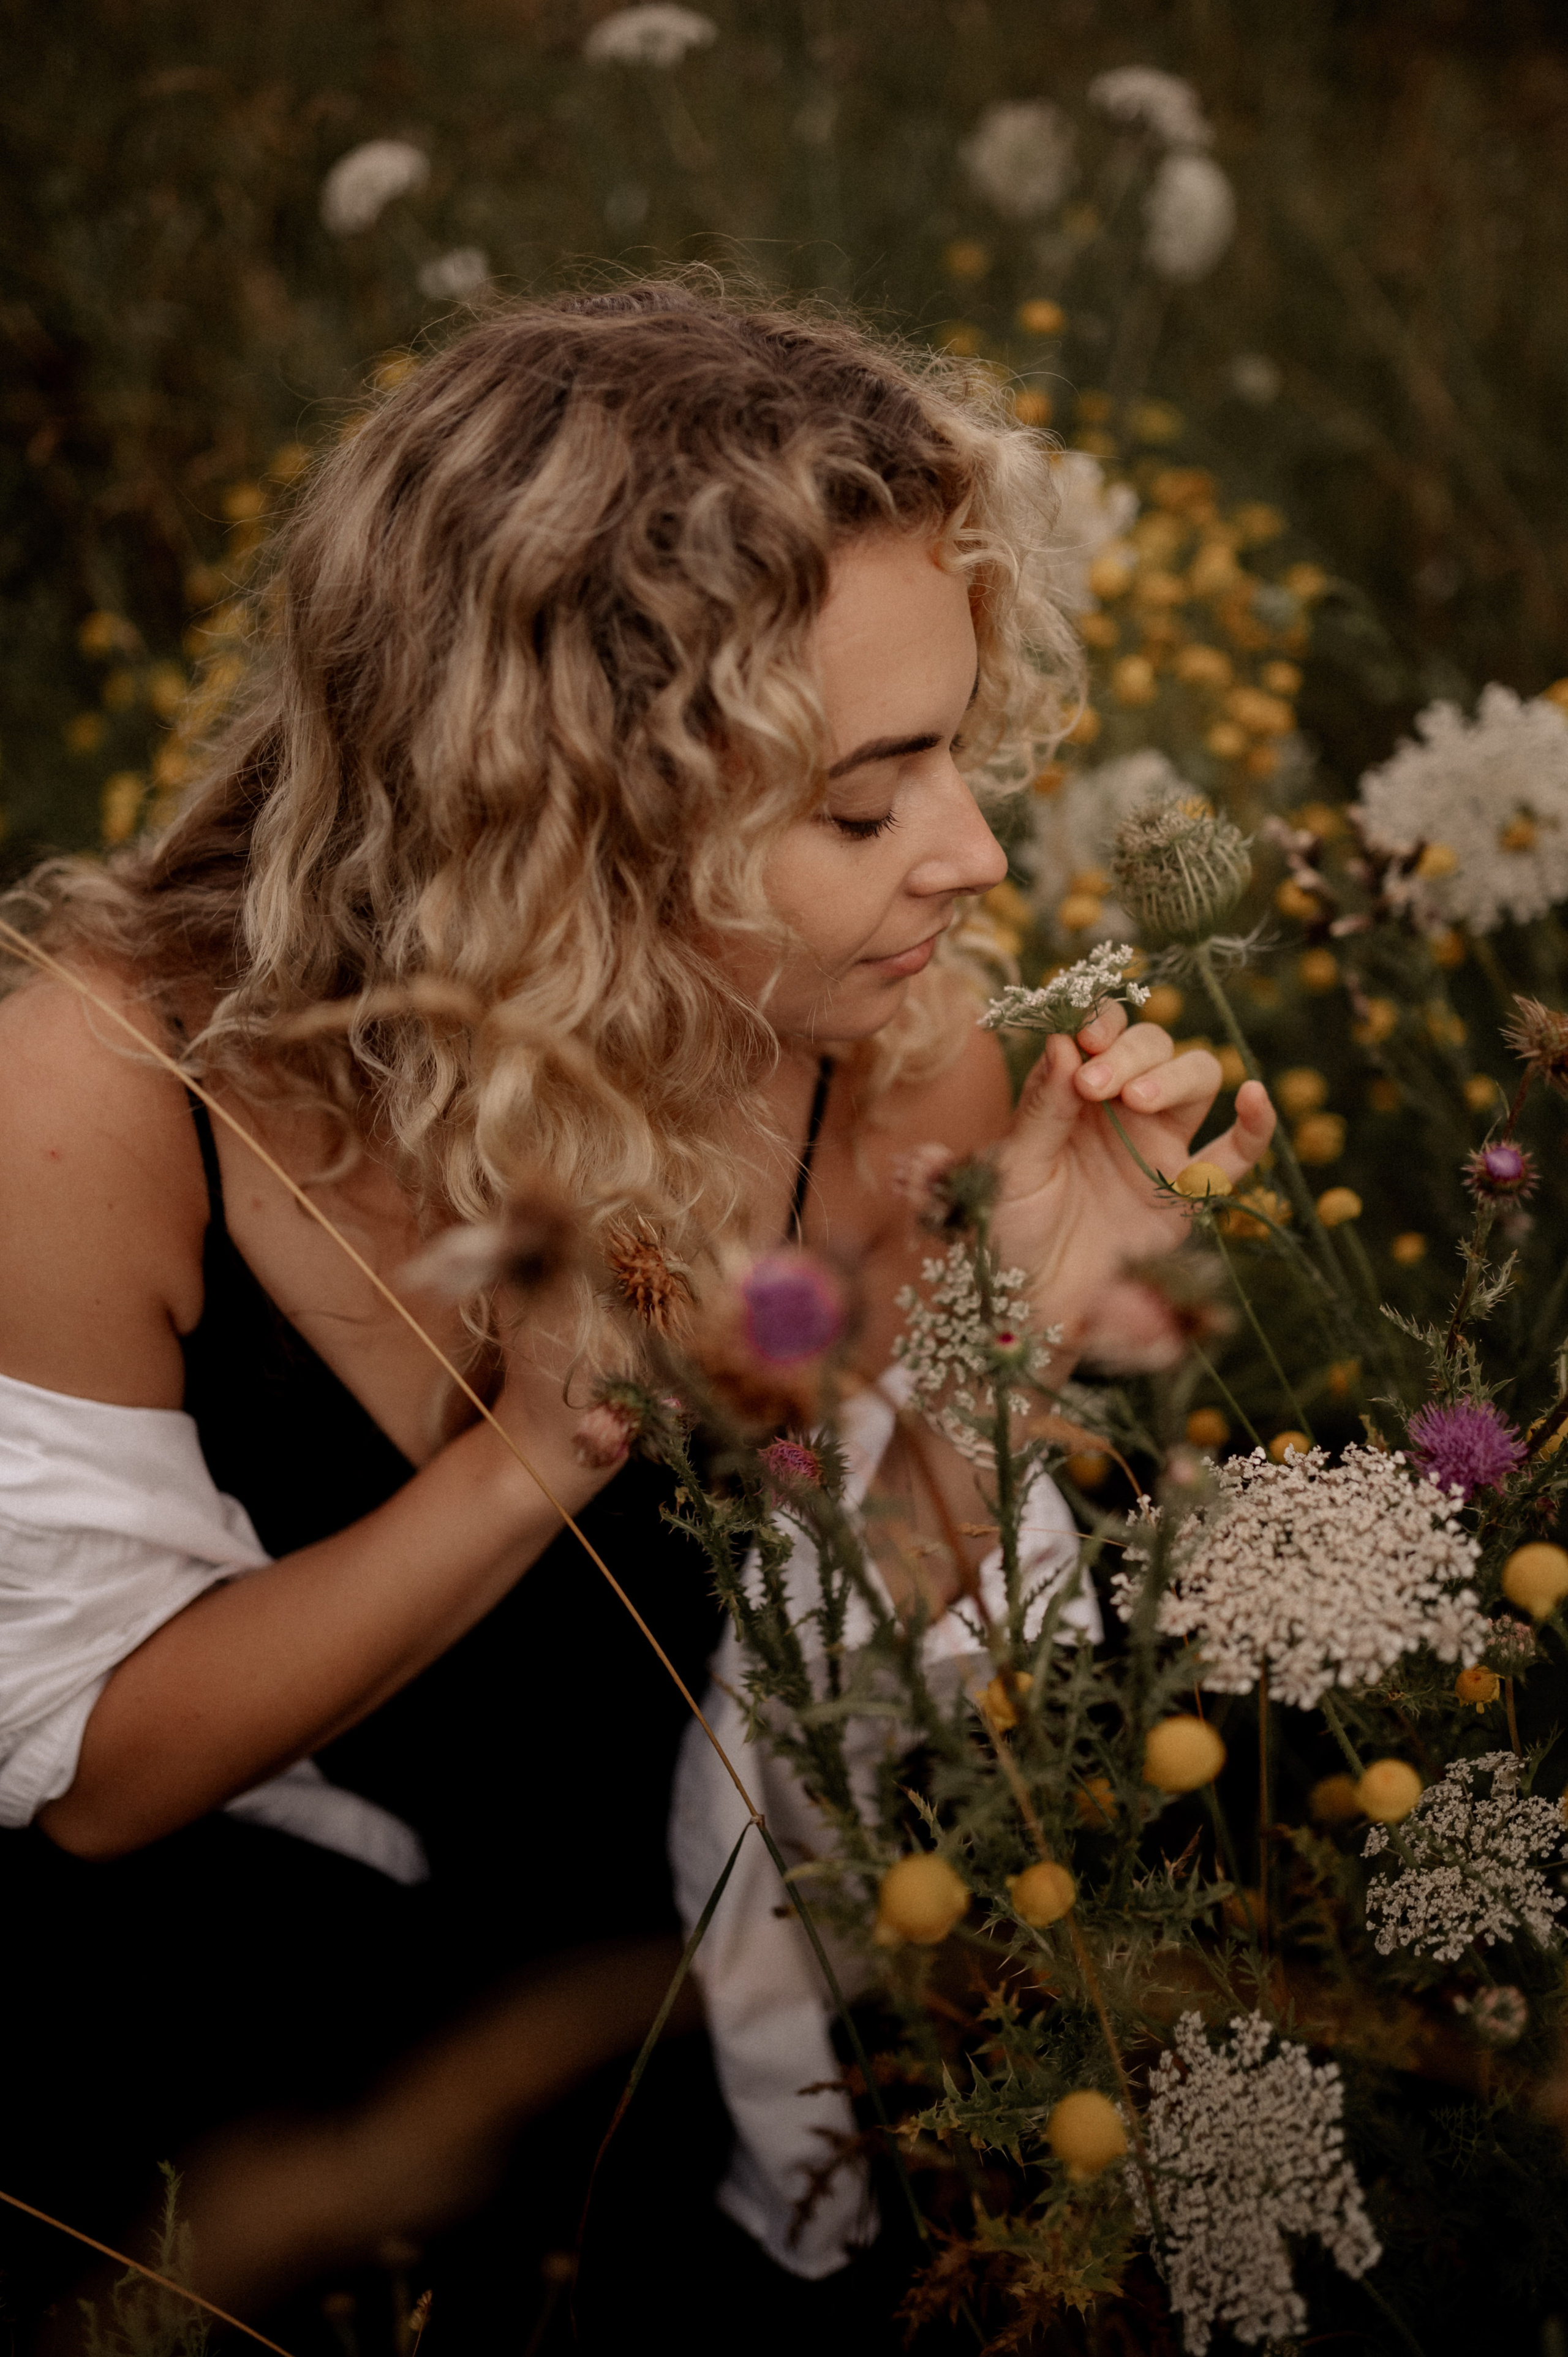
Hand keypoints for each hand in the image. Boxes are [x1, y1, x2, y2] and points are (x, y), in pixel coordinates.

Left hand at [990, 1000, 1274, 1354]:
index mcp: (1073, 1089)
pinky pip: (1236, 1154)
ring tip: (1137, 1101)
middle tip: (1094, 1084)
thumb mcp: (1011, 1165)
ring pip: (1196, 1080)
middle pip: (1153, 1047)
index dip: (1101, 1020)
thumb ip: (1041, 1106)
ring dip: (1173, 1077)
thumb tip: (1065, 1041)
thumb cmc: (1008, 1228)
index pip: (1101, 1029)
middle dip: (1128, 1054)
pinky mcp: (1189, 1192)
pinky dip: (1255, 1125)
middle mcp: (1121, 1107)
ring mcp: (1160, 1145)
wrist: (1029, 1299)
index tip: (1085, 1035)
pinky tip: (1254, 1097)